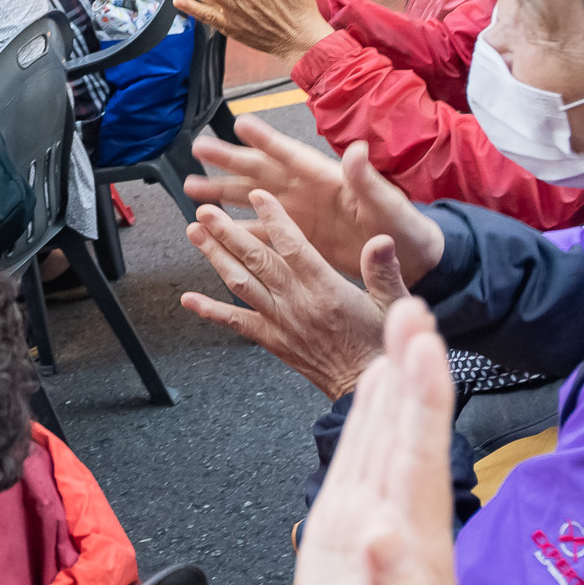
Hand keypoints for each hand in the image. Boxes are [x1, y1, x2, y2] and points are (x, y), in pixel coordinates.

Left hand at [182, 195, 412, 398]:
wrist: (365, 388)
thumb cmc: (380, 344)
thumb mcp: (394, 305)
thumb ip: (384, 271)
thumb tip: (381, 240)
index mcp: (327, 290)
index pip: (295, 247)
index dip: (274, 220)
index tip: (257, 197)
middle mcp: (297, 303)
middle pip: (256, 261)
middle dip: (227, 233)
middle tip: (205, 211)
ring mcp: (280, 322)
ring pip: (240, 284)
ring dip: (214, 257)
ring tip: (194, 234)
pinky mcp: (271, 340)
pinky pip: (235, 323)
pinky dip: (210, 310)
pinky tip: (189, 299)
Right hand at [185, 116, 445, 281]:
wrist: (409, 260)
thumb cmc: (404, 227)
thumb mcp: (390, 204)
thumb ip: (369, 179)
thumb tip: (358, 149)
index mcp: (328, 178)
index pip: (292, 155)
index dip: (266, 140)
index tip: (240, 123)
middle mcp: (306, 192)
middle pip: (260, 171)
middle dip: (229, 160)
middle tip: (198, 147)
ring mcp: (297, 215)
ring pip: (251, 199)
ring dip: (222, 193)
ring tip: (191, 187)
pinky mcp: (295, 239)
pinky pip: (258, 232)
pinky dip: (234, 230)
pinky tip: (212, 228)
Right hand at [293, 299, 460, 584]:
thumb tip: (383, 538)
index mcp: (412, 544)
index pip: (418, 452)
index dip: (421, 394)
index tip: (422, 340)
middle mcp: (400, 522)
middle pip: (407, 429)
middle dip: (413, 365)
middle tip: (413, 303)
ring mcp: (378, 523)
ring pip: (387, 435)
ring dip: (396, 378)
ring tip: (402, 325)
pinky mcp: (353, 533)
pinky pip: (363, 461)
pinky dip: (369, 418)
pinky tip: (375, 391)